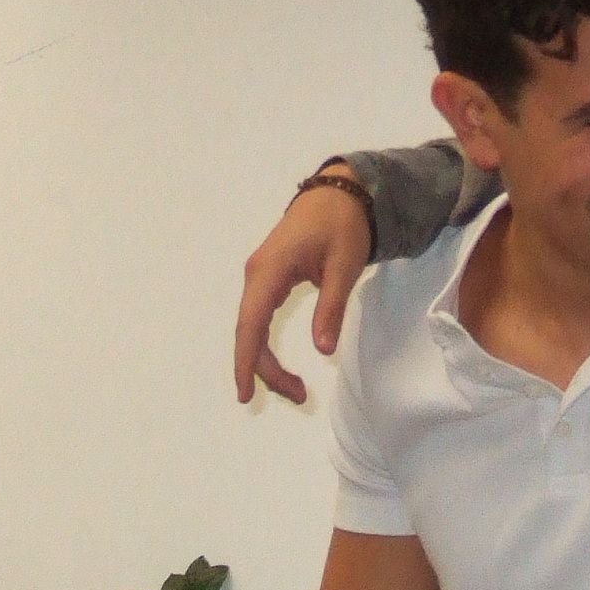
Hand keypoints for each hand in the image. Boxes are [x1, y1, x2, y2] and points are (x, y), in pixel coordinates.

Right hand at [235, 172, 371, 403]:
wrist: (339, 192)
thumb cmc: (342, 225)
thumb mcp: (344, 266)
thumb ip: (332, 307)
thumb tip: (323, 351)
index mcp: (269, 271)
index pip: (250, 324)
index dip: (246, 361)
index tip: (245, 394)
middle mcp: (257, 275)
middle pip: (250, 332)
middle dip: (266, 369)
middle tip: (299, 397)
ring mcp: (260, 276)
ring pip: (253, 327)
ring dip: (267, 360)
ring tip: (296, 388)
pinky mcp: (269, 278)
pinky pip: (260, 317)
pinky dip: (266, 344)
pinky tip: (279, 364)